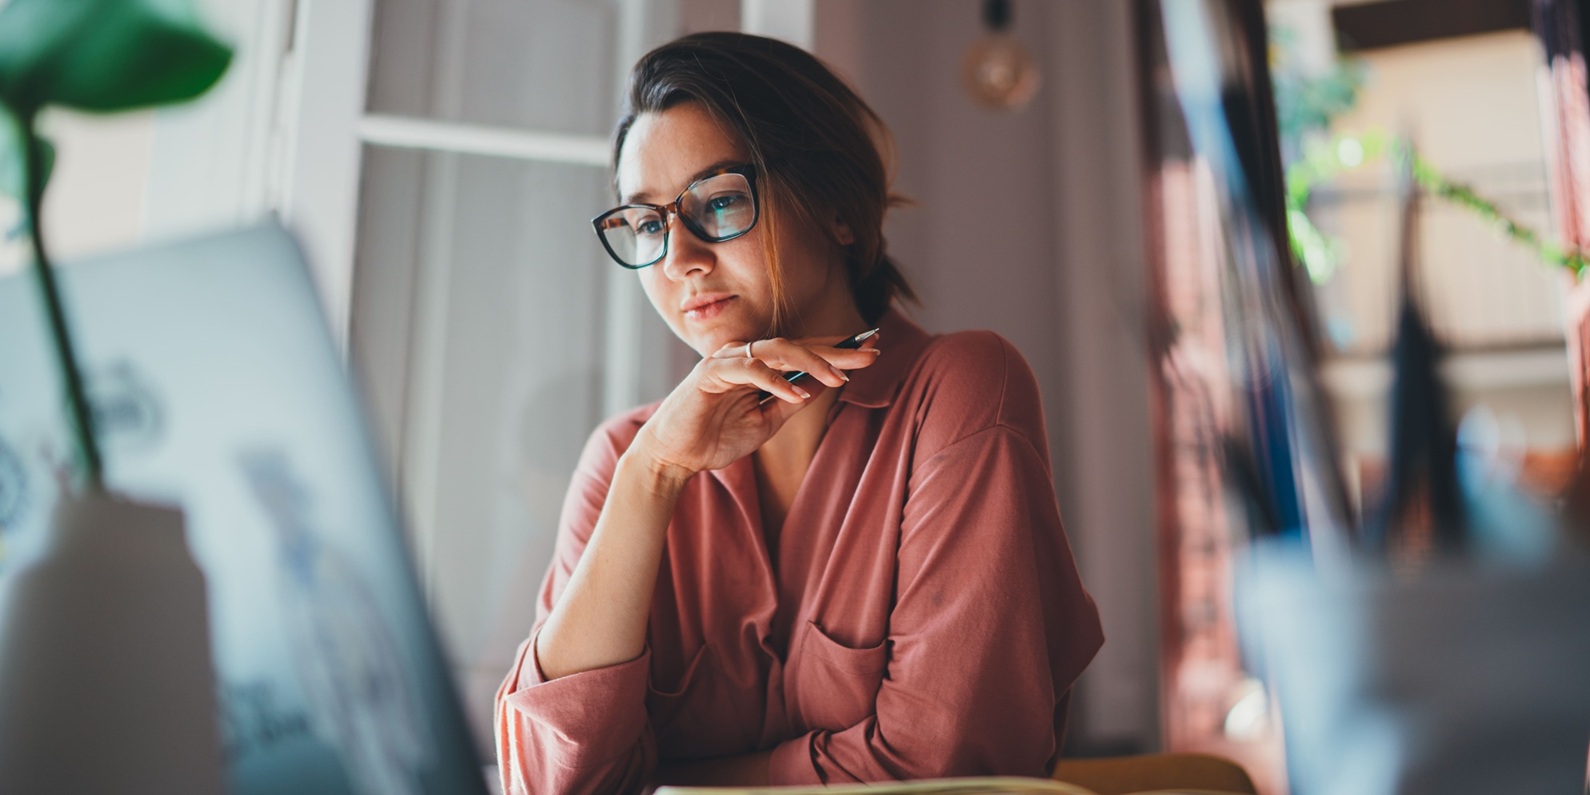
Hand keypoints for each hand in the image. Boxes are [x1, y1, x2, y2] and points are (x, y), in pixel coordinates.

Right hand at [631, 334, 881, 479]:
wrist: (675, 456)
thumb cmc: (716, 437)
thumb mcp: (766, 421)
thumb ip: (791, 401)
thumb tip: (824, 385)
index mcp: (759, 365)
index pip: (804, 352)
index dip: (837, 351)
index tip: (872, 351)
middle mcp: (745, 355)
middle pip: (798, 345)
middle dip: (836, 351)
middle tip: (870, 354)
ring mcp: (727, 360)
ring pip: (777, 350)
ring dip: (811, 362)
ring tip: (840, 377)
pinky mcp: (710, 373)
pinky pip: (749, 370)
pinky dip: (774, 381)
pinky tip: (798, 394)